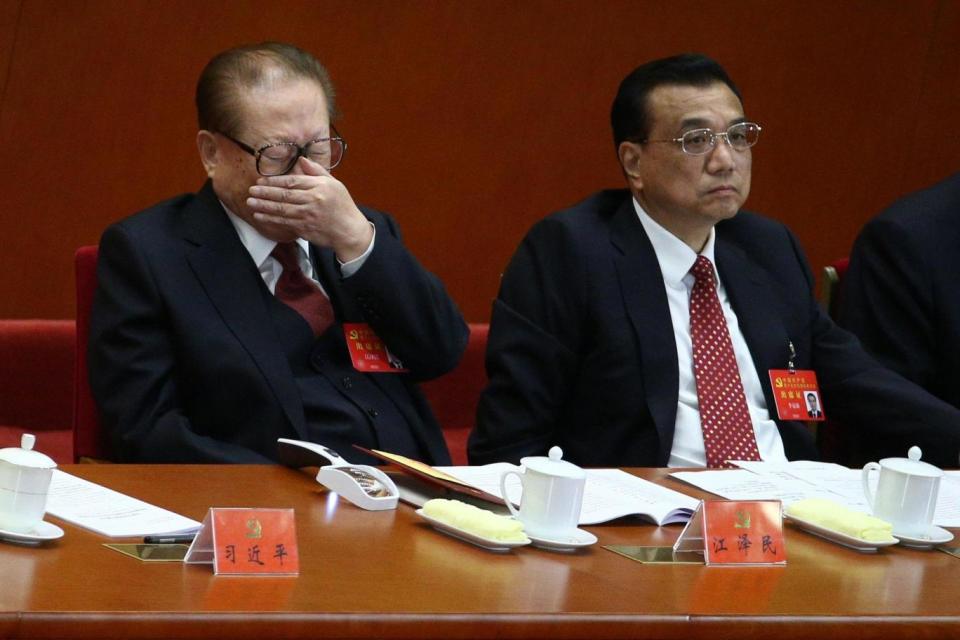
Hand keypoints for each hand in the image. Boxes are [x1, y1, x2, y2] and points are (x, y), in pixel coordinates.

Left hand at [247, 157, 372, 260]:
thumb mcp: (334, 184)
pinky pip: (284, 223)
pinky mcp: (305, 229)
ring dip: (263, 206)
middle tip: (251, 190)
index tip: (261, 180)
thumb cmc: (342, 206)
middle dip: (265, 193)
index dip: (274, 181)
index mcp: (319, 187)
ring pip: (281, 210)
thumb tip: (301, 160)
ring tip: (250, 202)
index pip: (292, 181)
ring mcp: (308, 216)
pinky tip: (260, 216)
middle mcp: (312, 201)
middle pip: (284, 195)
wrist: (349, 230)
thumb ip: (316, 171)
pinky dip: (270, 220)